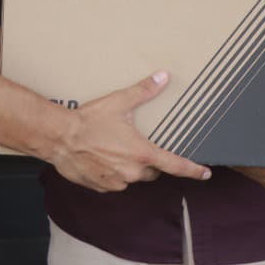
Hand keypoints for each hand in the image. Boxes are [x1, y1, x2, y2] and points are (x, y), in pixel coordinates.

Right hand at [50, 72, 212, 191]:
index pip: (176, 165)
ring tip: (111, 148)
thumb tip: (163, 77)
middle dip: (148, 160)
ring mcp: (117, 182)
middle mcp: (132, 171)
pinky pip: (115, 183)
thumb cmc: (88, 121)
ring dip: (128, 166)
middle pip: (152, 171)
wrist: (59, 138)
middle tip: (133, 144)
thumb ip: (144, 91)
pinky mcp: (102, 187)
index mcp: (142, 153)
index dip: (193, 170)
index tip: (205, 173)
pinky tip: (100, 158)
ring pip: (132, 177)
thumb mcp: (119, 102)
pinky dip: (112, 173)